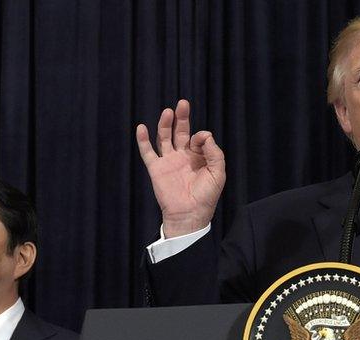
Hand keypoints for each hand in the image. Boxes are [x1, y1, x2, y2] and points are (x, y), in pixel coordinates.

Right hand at [136, 99, 225, 237]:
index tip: (203, 141)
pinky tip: (141, 127)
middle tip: (182, 104)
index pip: (198, 138)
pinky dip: (143, 140)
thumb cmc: (206, 196)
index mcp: (198, 157)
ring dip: (165, 124)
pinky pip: (148, 152)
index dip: (201, 137)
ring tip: (168, 112)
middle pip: (180, 131)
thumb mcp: (218, 173)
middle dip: (181, 117)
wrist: (190, 214)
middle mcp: (182, 156)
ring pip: (164, 137)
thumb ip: (214, 153)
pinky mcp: (156, 169)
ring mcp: (168, 161)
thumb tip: (205, 134)